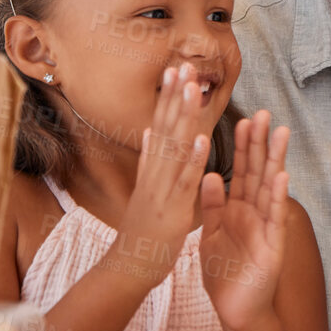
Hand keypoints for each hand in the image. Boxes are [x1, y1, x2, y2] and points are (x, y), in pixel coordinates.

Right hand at [113, 61, 211, 287]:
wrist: (130, 266)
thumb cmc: (143, 230)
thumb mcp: (146, 189)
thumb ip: (150, 161)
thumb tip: (150, 132)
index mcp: (152, 169)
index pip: (159, 126)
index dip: (167, 98)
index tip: (174, 69)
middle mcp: (154, 174)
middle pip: (165, 129)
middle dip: (174, 97)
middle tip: (182, 64)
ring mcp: (161, 189)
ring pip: (174, 148)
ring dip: (183, 117)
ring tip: (193, 89)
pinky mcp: (172, 208)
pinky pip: (184, 181)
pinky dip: (192, 160)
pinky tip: (201, 139)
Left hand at [199, 109, 292, 330]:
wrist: (236, 312)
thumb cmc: (226, 276)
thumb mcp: (212, 236)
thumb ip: (212, 207)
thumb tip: (210, 174)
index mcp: (238, 210)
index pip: (242, 172)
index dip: (242, 147)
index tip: (243, 119)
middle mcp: (255, 214)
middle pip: (258, 172)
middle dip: (261, 143)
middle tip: (265, 113)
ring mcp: (266, 228)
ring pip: (270, 188)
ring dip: (276, 160)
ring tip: (281, 132)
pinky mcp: (272, 246)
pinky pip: (274, 218)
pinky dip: (277, 197)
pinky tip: (282, 176)